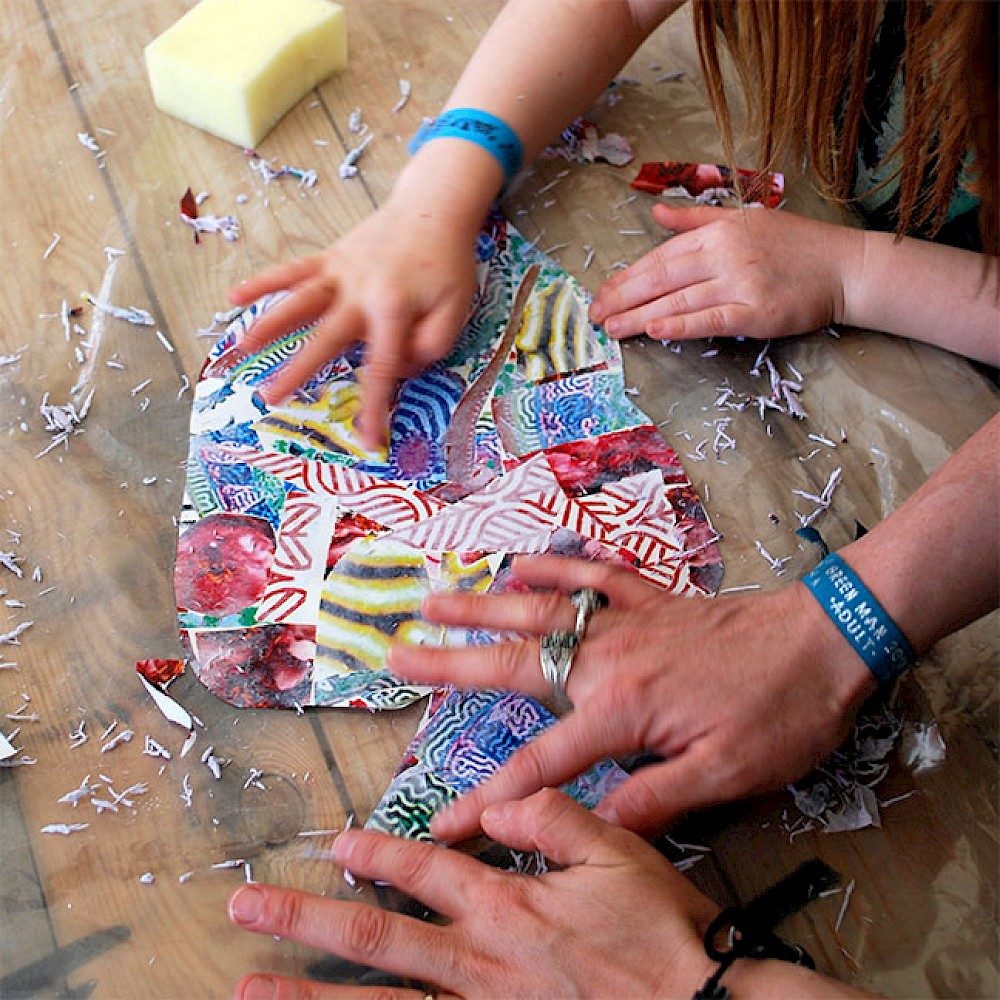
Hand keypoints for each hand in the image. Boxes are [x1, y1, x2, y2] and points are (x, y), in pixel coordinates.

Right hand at [228, 196, 478, 448]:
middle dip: (297, 371)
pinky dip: (263, 283)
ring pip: (298, 302)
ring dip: (267, 326)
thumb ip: (430, 346)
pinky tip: (233, 298)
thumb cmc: (448, 266)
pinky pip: (293, 271)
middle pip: (324, 338)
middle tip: (268, 399)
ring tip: (239, 350)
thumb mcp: (456, 311)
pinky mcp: (331, 258)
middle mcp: (360, 291)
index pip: (381, 368)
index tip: (367, 440)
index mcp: (393, 309)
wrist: (435, 207)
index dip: (374, 407)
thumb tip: (397, 368)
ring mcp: (340, 272)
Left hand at [229, 789, 716, 999]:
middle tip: (245, 909)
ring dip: (310, 999)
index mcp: (505, 907)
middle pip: (375, 939)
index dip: (376, 854)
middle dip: (304, 921)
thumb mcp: (616, 850)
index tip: (336, 843)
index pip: (423, 871)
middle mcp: (478, 964)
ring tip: (250, 990)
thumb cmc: (660, 932)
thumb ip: (551, 815)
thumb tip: (495, 804)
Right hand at [388, 556, 875, 839]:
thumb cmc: (780, 712)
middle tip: (395, 655)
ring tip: (432, 599)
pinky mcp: (649, 598)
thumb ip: (654, 798)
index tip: (443, 823)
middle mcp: (609, 657)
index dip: (488, 798)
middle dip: (450, 664)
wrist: (826, 639)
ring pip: (539, 612)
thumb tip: (588, 824)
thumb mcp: (728, 774)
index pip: (540, 763)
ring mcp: (625, 620)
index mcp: (622, 709)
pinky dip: (554, 567)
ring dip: (482, 606)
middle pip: (514, 663)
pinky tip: (521, 563)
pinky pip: (591, 577)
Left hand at [588, 205, 861, 342]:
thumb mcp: (744, 219)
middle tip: (596, 315)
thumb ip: (696, 218)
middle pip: (662, 277)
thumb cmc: (796, 245)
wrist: (845, 267)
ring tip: (613, 328)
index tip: (602, 293)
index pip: (661, 256)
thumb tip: (656, 212)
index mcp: (719, 231)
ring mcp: (741, 282)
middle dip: (624, 297)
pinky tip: (655, 331)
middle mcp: (725, 253)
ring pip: (680, 299)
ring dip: (641, 315)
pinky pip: (712, 319)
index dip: (627, 276)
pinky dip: (682, 325)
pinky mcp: (758, 312)